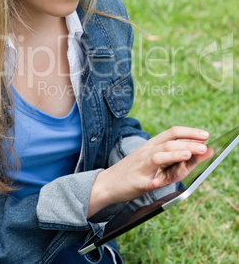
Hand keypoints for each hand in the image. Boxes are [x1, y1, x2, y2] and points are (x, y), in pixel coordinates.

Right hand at [88, 127, 213, 216]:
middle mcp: (146, 152)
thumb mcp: (157, 162)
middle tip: (204, 147)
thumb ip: (178, 159)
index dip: (190, 132)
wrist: (108, 183)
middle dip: (188, 143)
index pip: (172, 132)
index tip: (206, 135)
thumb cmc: (136, 172)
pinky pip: (144, 181)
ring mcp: (140, 166)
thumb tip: (203, 153)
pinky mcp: (135, 182)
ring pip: (157, 156)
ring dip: (173, 155)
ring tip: (187, 155)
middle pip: (168, 143)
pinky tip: (156, 182)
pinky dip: (151, 181)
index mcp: (152, 145)